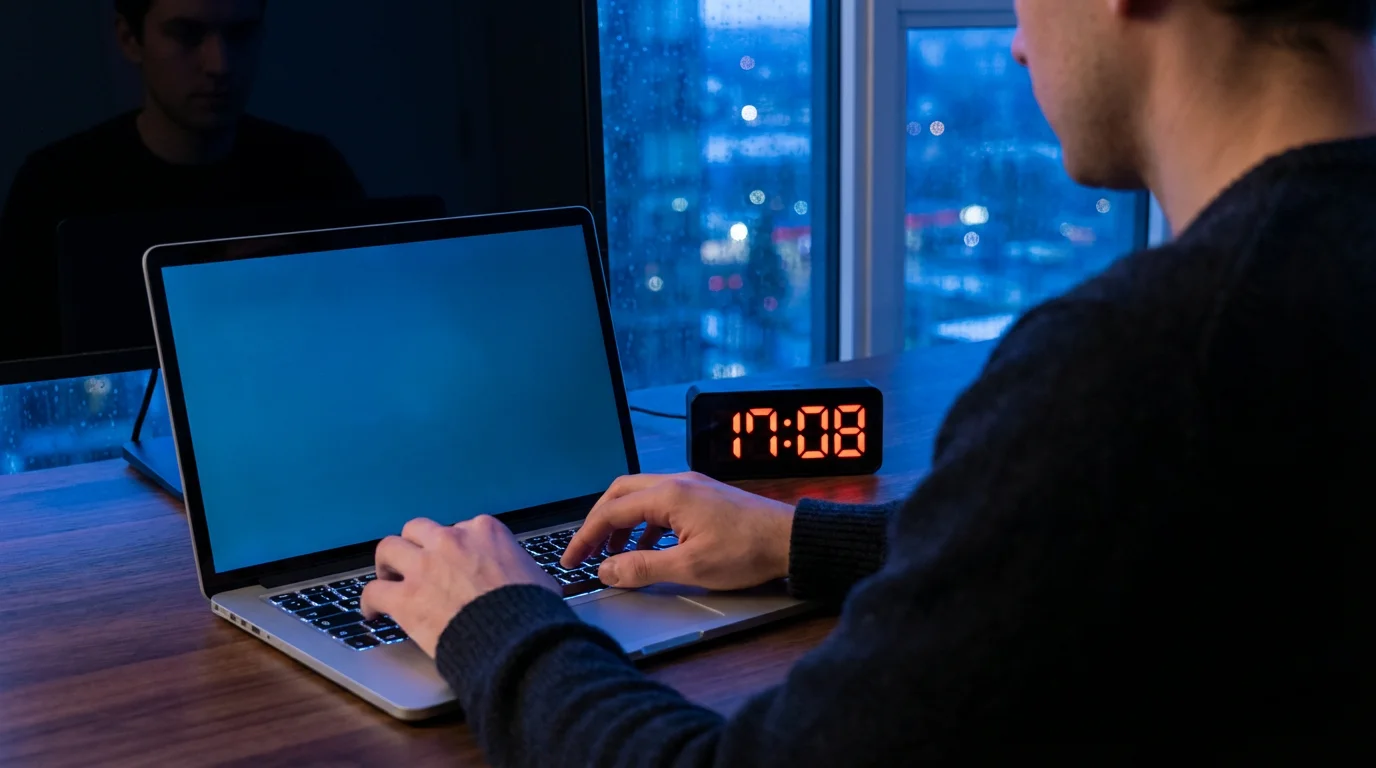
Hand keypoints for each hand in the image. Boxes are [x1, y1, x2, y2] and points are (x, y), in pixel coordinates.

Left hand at [361, 516, 557, 656]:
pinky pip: (372, 591)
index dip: (454, 548)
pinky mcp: (406, 597)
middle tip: (414, 564)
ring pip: (388, 548)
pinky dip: (370, 602)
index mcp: (484, 531)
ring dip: (387, 564)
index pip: (460, 528)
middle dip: (415, 546)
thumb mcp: (537, 577)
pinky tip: (372, 613)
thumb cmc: (531, 610)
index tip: (453, 563)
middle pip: (418, 529)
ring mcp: (424, 567)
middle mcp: (450, 540)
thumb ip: (522, 569)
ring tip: (387, 579)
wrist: (516, 638)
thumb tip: (530, 581)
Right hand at [561, 472, 794, 590]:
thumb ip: (642, 568)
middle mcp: (677, 482)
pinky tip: (649, 549)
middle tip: (585, 550)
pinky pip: (662, 504)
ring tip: (614, 555)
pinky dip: (645, 525)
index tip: (570, 559)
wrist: (791, 540)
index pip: (610, 511)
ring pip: (641, 498)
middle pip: (620, 494)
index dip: (585, 537)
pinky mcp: (704, 497)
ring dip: (622, 524)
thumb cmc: (746, 551)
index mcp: (668, 494)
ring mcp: (692, 487)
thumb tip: (607, 570)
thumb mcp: (690, 566)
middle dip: (598, 522)